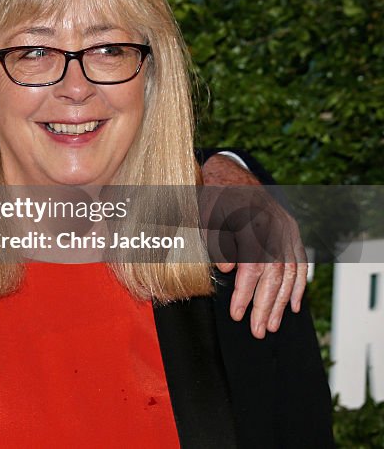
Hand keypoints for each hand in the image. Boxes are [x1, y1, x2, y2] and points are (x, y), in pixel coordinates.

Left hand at [201, 154, 306, 338]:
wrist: (231, 174)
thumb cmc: (211, 197)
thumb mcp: (204, 214)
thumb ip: (214, 240)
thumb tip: (229, 271)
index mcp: (251, 220)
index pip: (253, 266)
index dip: (246, 292)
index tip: (237, 314)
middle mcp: (274, 225)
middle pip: (275, 273)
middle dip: (266, 305)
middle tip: (257, 330)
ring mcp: (287, 228)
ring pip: (290, 271)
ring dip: (281, 302)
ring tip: (271, 325)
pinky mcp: (293, 231)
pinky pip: (300, 262)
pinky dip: (298, 286)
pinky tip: (292, 306)